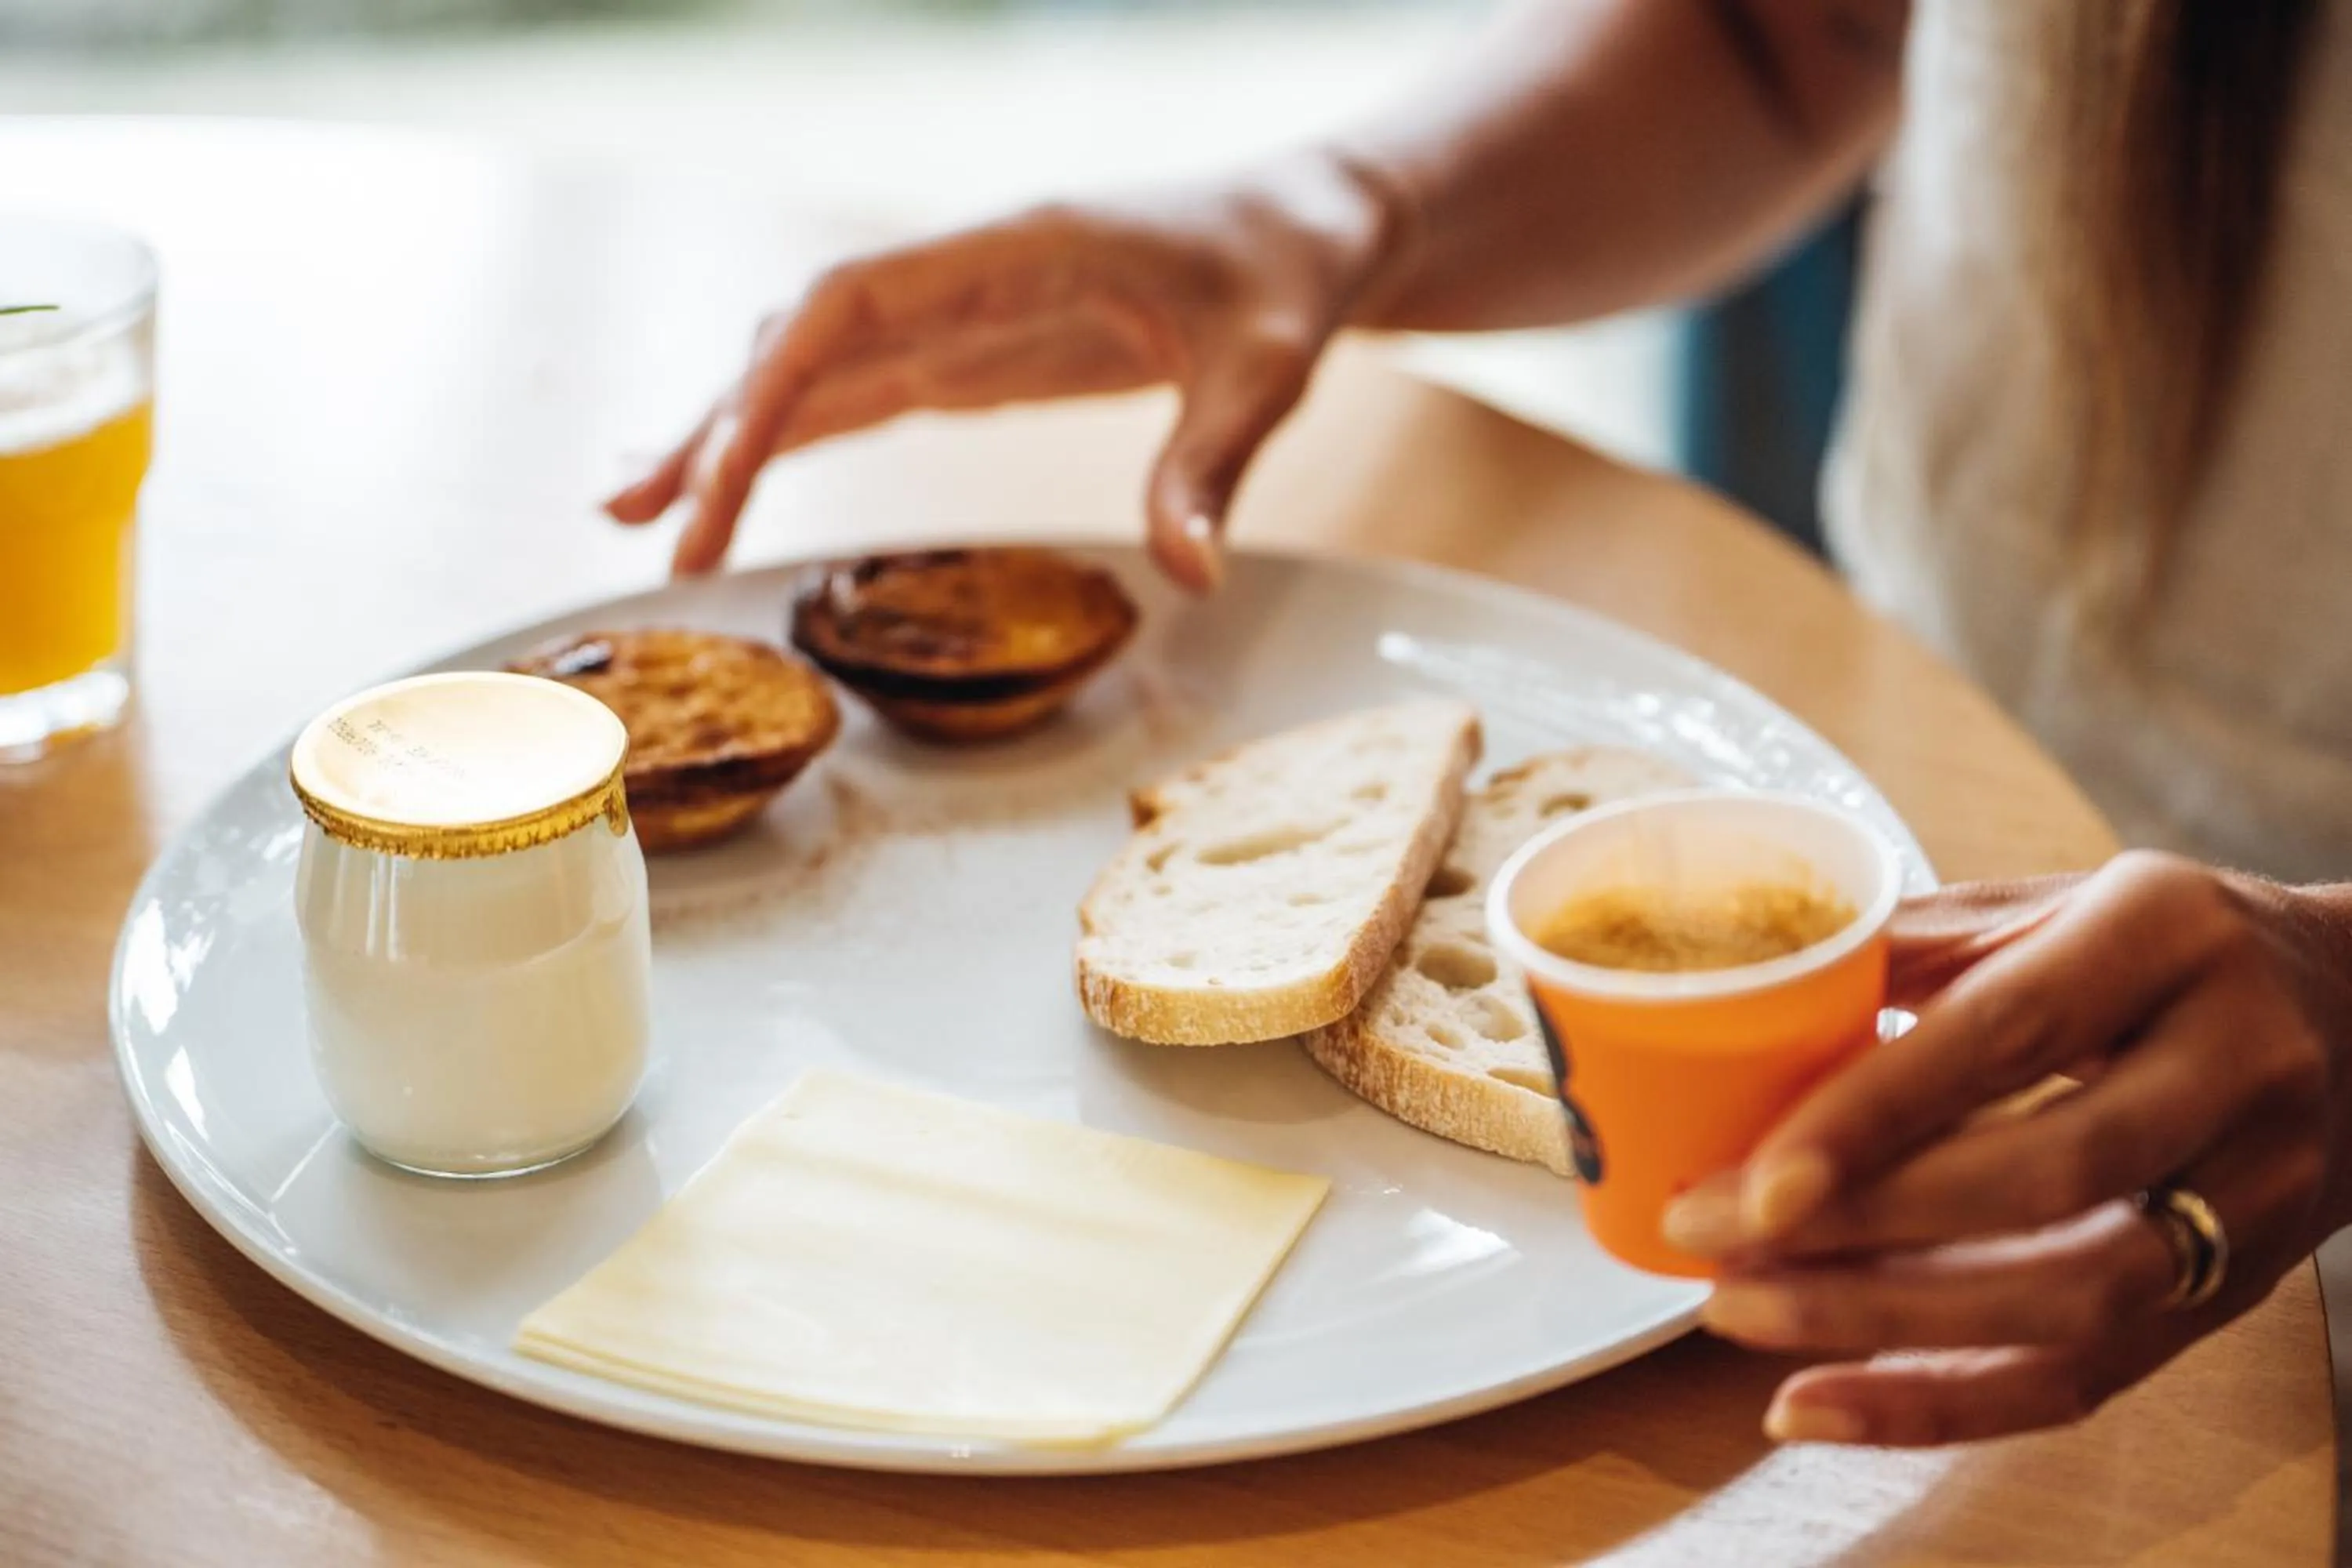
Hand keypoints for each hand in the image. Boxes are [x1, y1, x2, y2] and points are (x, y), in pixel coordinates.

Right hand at [604, 152, 1403, 585]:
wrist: (1307, 227)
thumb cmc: (1290, 276)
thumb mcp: (1271, 368)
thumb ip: (1215, 466)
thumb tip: (1192, 575)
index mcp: (1015, 248)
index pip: (852, 306)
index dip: (773, 384)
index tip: (718, 473)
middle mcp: (963, 273)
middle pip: (804, 340)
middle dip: (719, 426)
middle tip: (640, 523)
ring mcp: (959, 312)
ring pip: (813, 367)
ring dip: (727, 433)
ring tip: (632, 509)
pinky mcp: (972, 353)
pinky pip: (859, 391)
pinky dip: (787, 437)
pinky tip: (726, 480)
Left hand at [1662, 851, 2351, 1445]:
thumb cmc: (2169, 947)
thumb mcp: (2061, 900)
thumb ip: (1919, 942)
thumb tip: (1753, 993)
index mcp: (2166, 934)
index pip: (2006, 1035)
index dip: (1875, 1117)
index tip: (1754, 1177)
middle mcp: (2234, 1061)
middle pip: (2043, 1178)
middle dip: (1859, 1229)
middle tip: (1711, 1240)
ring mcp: (2256, 1189)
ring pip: (2073, 1298)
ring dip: (1886, 1325)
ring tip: (1742, 1312)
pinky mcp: (2241, 1291)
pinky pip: (2090, 1379)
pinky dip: (1941, 1405)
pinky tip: (1817, 1402)